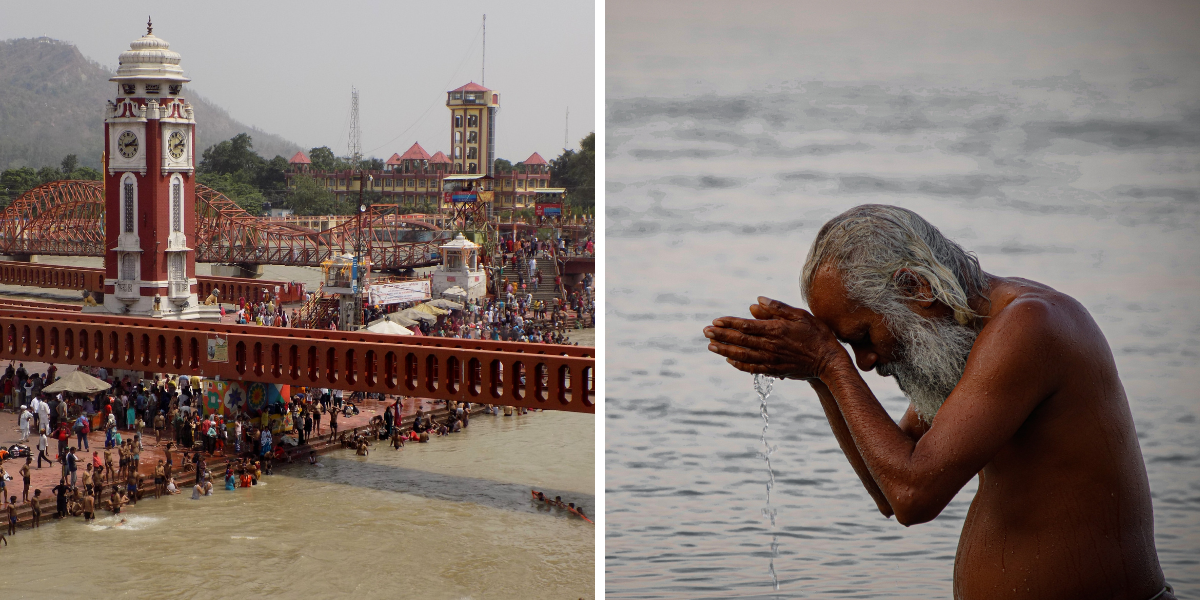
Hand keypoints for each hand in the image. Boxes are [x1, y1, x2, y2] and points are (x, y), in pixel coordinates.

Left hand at [703, 296, 845, 379]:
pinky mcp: (774, 370)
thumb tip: (756, 301)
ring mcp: (771, 360)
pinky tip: (729, 361)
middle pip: (740, 341)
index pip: (746, 326)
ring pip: (742, 356)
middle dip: (720, 336)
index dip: (729, 323)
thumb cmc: (817, 334)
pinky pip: (752, 368)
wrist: (829, 361)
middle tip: (705, 332)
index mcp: (776, 330)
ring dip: (725, 351)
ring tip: (711, 347)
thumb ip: (777, 308)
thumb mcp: (800, 315)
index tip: (715, 321)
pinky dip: (738, 364)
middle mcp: (770, 346)